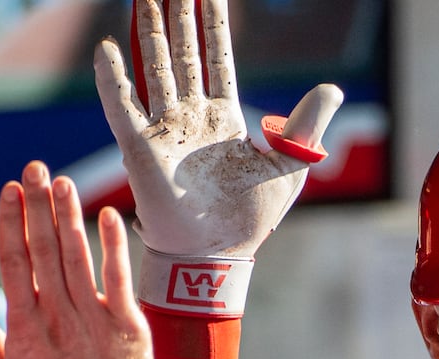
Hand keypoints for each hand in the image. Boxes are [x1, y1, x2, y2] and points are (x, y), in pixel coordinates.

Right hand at [0, 162, 152, 358]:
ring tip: (62, 183)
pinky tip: (106, 215)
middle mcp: (58, 319)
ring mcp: (94, 321)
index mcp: (25, 330)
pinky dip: (114, 246)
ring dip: (69, 217)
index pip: (14, 264)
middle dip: (38, 207)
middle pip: (44, 251)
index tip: (9, 191)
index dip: (11, 224)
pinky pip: (119, 278)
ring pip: (78, 258)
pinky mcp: (128, 327)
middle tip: (34, 169)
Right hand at [93, 0, 341, 258]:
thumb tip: (332, 87)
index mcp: (224, 120)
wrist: (217, 255)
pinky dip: (113, 79)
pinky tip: (106, 48)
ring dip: (150, 33)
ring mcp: (164, 131)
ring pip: (154, 68)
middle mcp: (191, 118)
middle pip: (182, 54)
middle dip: (177, 16)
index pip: (216, 59)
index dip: (212, 25)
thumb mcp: (291, 167)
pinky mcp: (141, 150)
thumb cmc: (251, 219)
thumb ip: (308, 126)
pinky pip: (123, 107)